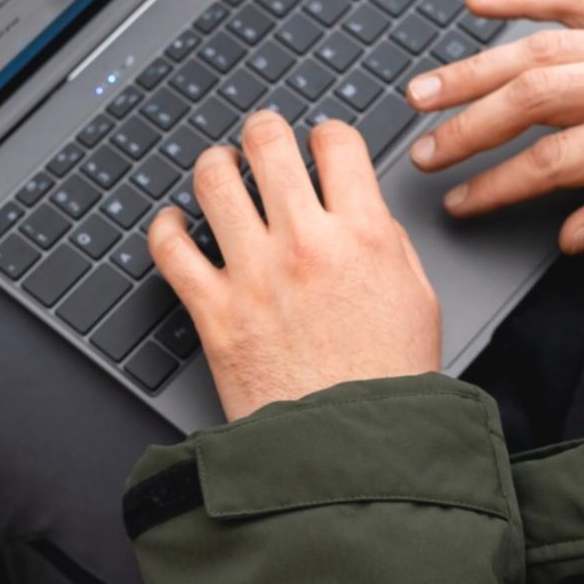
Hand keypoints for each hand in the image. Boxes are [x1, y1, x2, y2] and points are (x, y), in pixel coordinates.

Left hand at [147, 112, 440, 421]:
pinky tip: (173, 223)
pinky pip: (169, 247)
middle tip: (259, 138)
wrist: (352, 452)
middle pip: (268, 144)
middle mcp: (305, 244)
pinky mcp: (213, 312)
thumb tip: (360, 211)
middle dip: (262, 130)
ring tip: (218, 171)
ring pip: (214, 181)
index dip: (324, 133)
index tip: (317, 142)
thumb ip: (388, 245)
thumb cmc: (388, 386)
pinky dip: (165, 226)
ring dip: (214, 166)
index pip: (336, 142)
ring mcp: (254, 275)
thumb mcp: (419, 301)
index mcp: (363, 236)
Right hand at [406, 0, 583, 252]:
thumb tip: (570, 236)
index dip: (500, 185)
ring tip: (423, 92)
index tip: (461, 202)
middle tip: (423, 153)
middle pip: (534, 97)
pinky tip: (475, 2)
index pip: (558, 162)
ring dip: (472, 69)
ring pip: (538, 46)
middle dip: (468, 127)